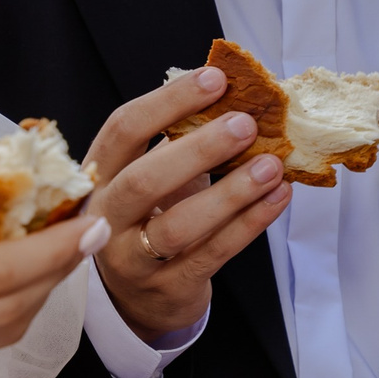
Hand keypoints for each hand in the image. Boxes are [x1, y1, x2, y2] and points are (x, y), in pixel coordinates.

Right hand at [80, 66, 292, 340]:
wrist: (138, 298)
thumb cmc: (150, 218)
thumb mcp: (154, 176)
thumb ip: (181, 141)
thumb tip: (236, 96)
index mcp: (100, 175)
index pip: (123, 129)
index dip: (168, 101)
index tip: (215, 79)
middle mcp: (107, 218)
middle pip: (143, 181)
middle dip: (198, 149)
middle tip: (245, 124)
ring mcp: (133, 259)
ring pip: (178, 226)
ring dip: (230, 193)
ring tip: (270, 166)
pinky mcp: (168, 288)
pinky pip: (212, 254)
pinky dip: (249, 223)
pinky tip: (278, 198)